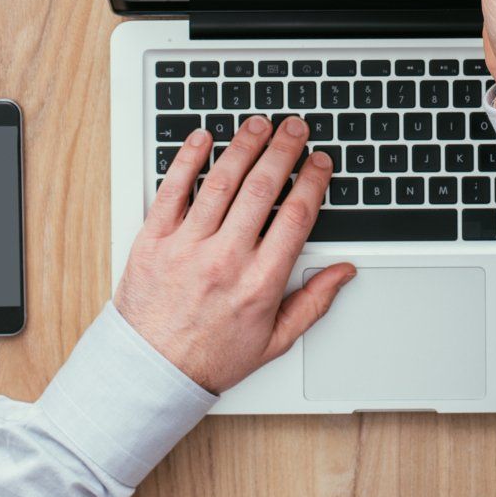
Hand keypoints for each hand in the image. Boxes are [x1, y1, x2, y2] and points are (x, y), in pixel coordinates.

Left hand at [115, 115, 355, 393]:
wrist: (151, 371)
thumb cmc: (211, 357)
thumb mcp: (275, 340)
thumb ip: (314, 302)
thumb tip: (344, 272)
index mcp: (260, 282)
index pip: (296, 216)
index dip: (313, 180)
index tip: (320, 162)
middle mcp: (225, 259)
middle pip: (262, 188)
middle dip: (283, 150)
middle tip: (294, 129)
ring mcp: (187, 247)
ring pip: (221, 182)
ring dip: (243, 146)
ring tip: (258, 124)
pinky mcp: (153, 241)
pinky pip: (171, 190)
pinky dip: (188, 160)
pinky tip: (202, 139)